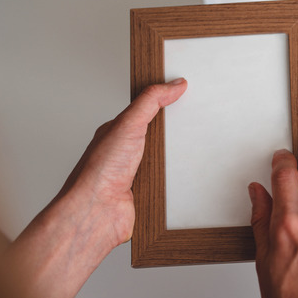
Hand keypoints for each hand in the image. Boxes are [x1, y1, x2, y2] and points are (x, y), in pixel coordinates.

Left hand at [6, 79, 186, 297]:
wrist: (98, 212)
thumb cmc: (99, 172)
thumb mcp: (128, 124)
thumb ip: (151, 102)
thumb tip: (174, 84)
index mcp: (119, 132)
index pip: (147, 111)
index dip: (166, 102)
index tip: (186, 92)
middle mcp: (128, 152)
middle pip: (163, 136)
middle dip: (179, 132)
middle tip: (198, 121)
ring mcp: (139, 173)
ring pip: (170, 160)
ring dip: (181, 159)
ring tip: (197, 149)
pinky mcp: (151, 193)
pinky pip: (174, 182)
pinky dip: (182, 180)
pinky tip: (189, 175)